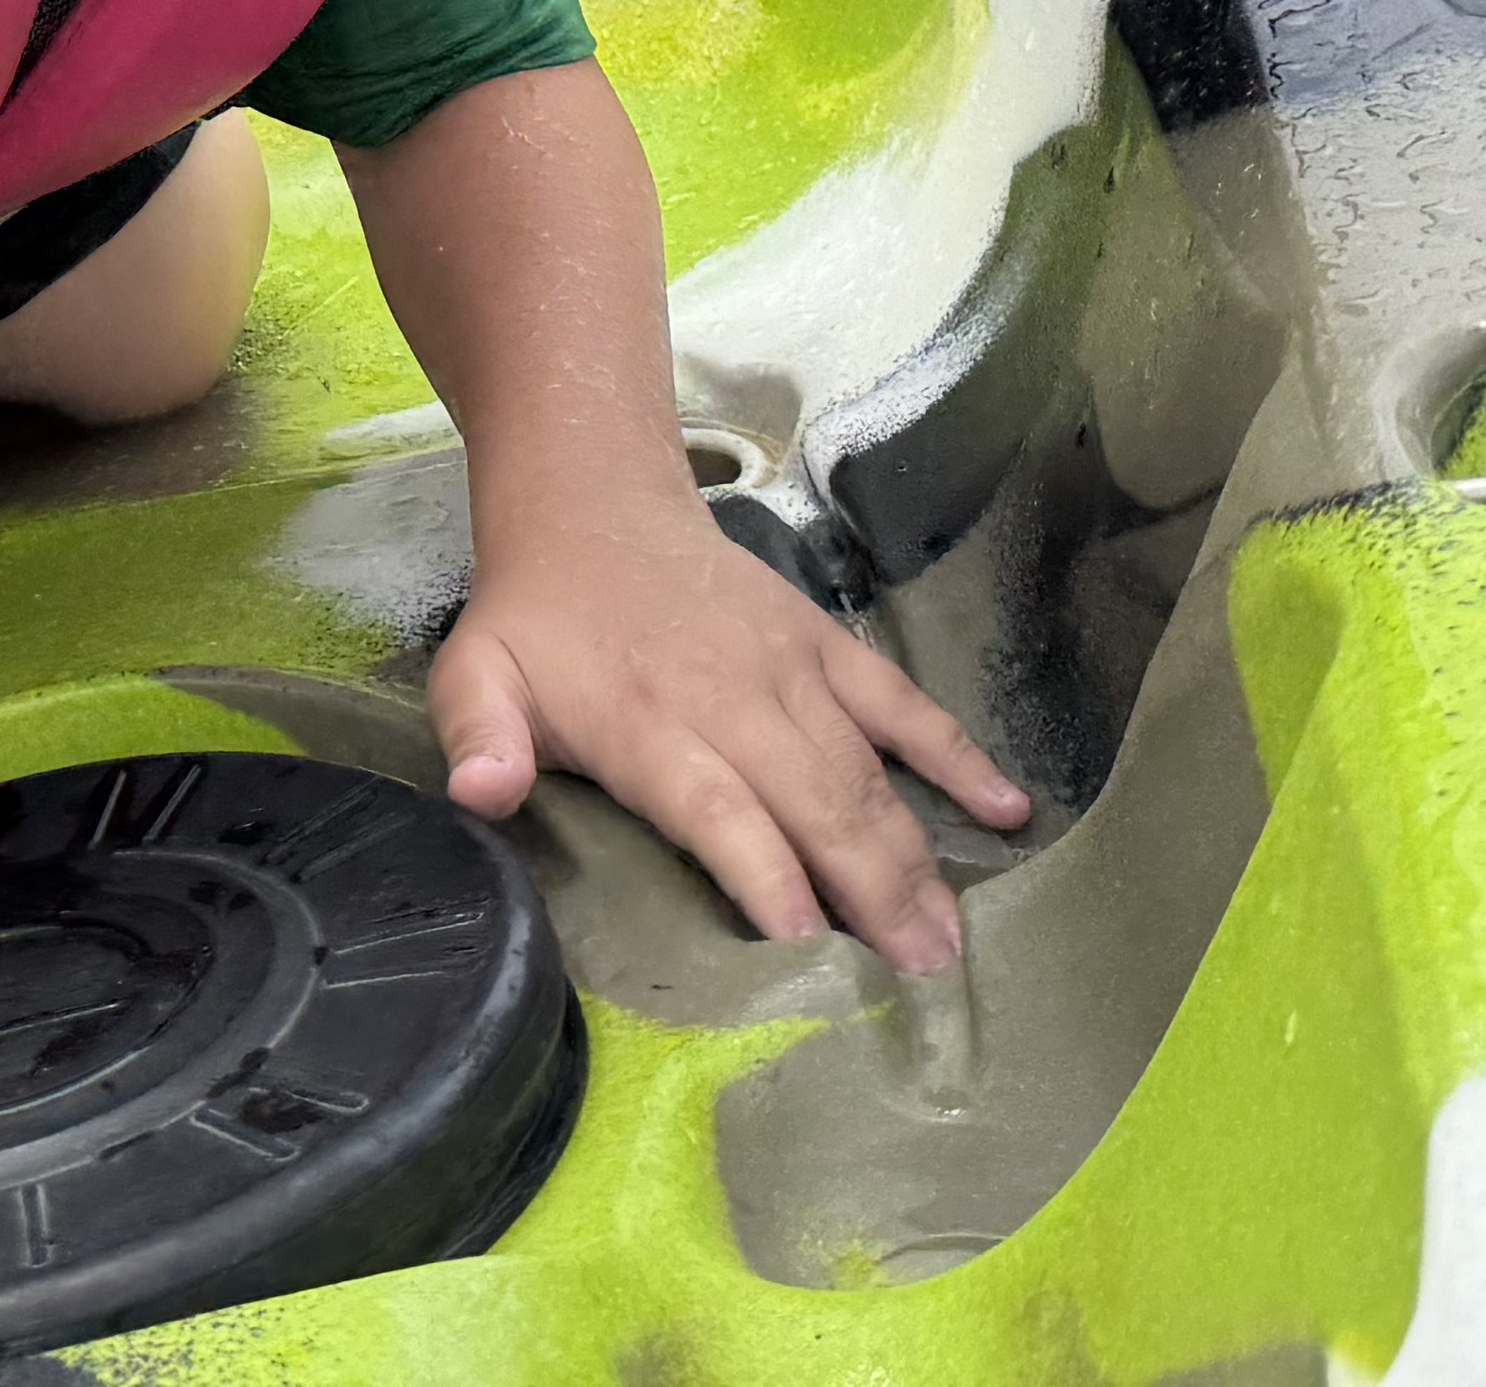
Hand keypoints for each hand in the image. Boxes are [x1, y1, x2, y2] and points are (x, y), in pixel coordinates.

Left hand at [426, 487, 1030, 976]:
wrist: (593, 506)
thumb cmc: (536, 620)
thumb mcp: (475, 673)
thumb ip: (476, 737)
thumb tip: (481, 794)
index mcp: (649, 722)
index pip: (719, 811)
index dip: (766, 877)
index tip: (809, 949)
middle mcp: (734, 697)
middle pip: (813, 803)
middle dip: (869, 893)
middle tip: (921, 978)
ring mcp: (792, 668)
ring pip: (864, 770)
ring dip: (912, 854)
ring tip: (954, 940)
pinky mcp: (825, 646)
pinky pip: (903, 704)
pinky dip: (957, 756)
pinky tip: (1010, 812)